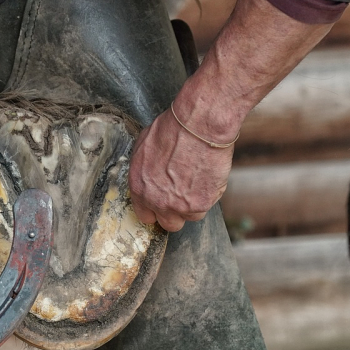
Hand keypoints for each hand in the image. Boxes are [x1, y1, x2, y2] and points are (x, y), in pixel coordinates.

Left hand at [128, 108, 234, 231]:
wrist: (198, 126)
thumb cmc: (172, 129)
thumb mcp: (144, 146)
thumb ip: (144, 169)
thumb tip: (149, 174)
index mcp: (140, 188)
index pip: (145, 215)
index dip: (156, 209)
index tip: (164, 203)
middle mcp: (157, 201)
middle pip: (168, 223)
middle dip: (176, 212)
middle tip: (184, 196)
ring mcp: (180, 205)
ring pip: (191, 216)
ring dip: (195, 203)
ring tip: (198, 181)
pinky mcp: (201, 203)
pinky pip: (207, 206)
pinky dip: (209, 195)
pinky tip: (208, 176)